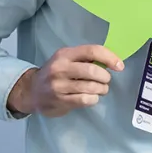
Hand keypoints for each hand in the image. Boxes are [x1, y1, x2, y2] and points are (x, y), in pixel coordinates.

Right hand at [7, 45, 123, 117]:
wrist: (31, 91)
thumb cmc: (57, 73)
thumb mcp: (67, 60)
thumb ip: (85, 59)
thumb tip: (112, 61)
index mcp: (65, 54)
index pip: (92, 51)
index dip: (109, 58)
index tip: (119, 66)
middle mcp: (60, 68)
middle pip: (92, 71)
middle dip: (105, 77)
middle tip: (106, 80)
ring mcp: (58, 85)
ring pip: (90, 87)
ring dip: (101, 89)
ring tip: (101, 89)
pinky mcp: (59, 100)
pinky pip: (84, 100)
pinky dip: (93, 99)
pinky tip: (92, 98)